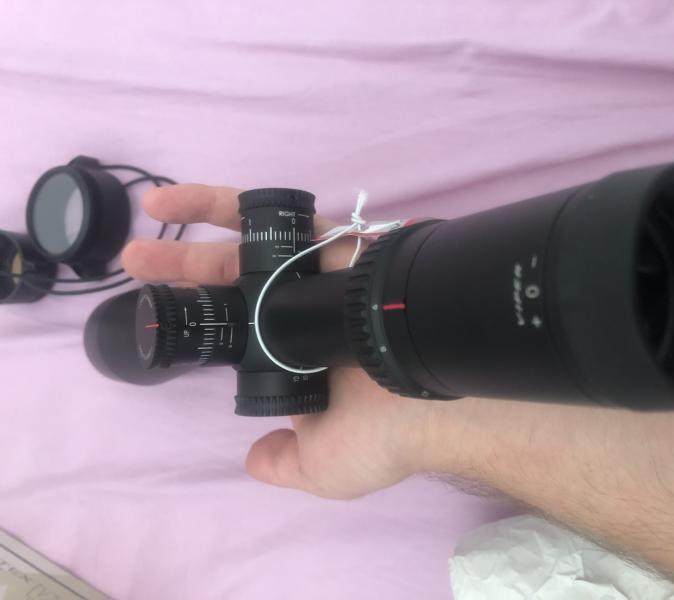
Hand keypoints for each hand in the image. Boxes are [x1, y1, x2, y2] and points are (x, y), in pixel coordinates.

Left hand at [122, 184, 436, 497]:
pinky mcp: (339, 245)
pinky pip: (285, 217)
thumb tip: (254, 460)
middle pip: (233, 280)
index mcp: (294, 355)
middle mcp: (301, 311)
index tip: (159, 313)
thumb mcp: (321, 467)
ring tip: (151, 208)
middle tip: (135, 262)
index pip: (236, 329)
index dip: (200, 318)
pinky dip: (240, 203)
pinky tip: (191, 197)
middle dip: (184, 268)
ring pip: (253, 241)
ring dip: (199, 222)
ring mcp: (319, 276)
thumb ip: (285, 463)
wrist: (429, 401)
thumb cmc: (380, 436)